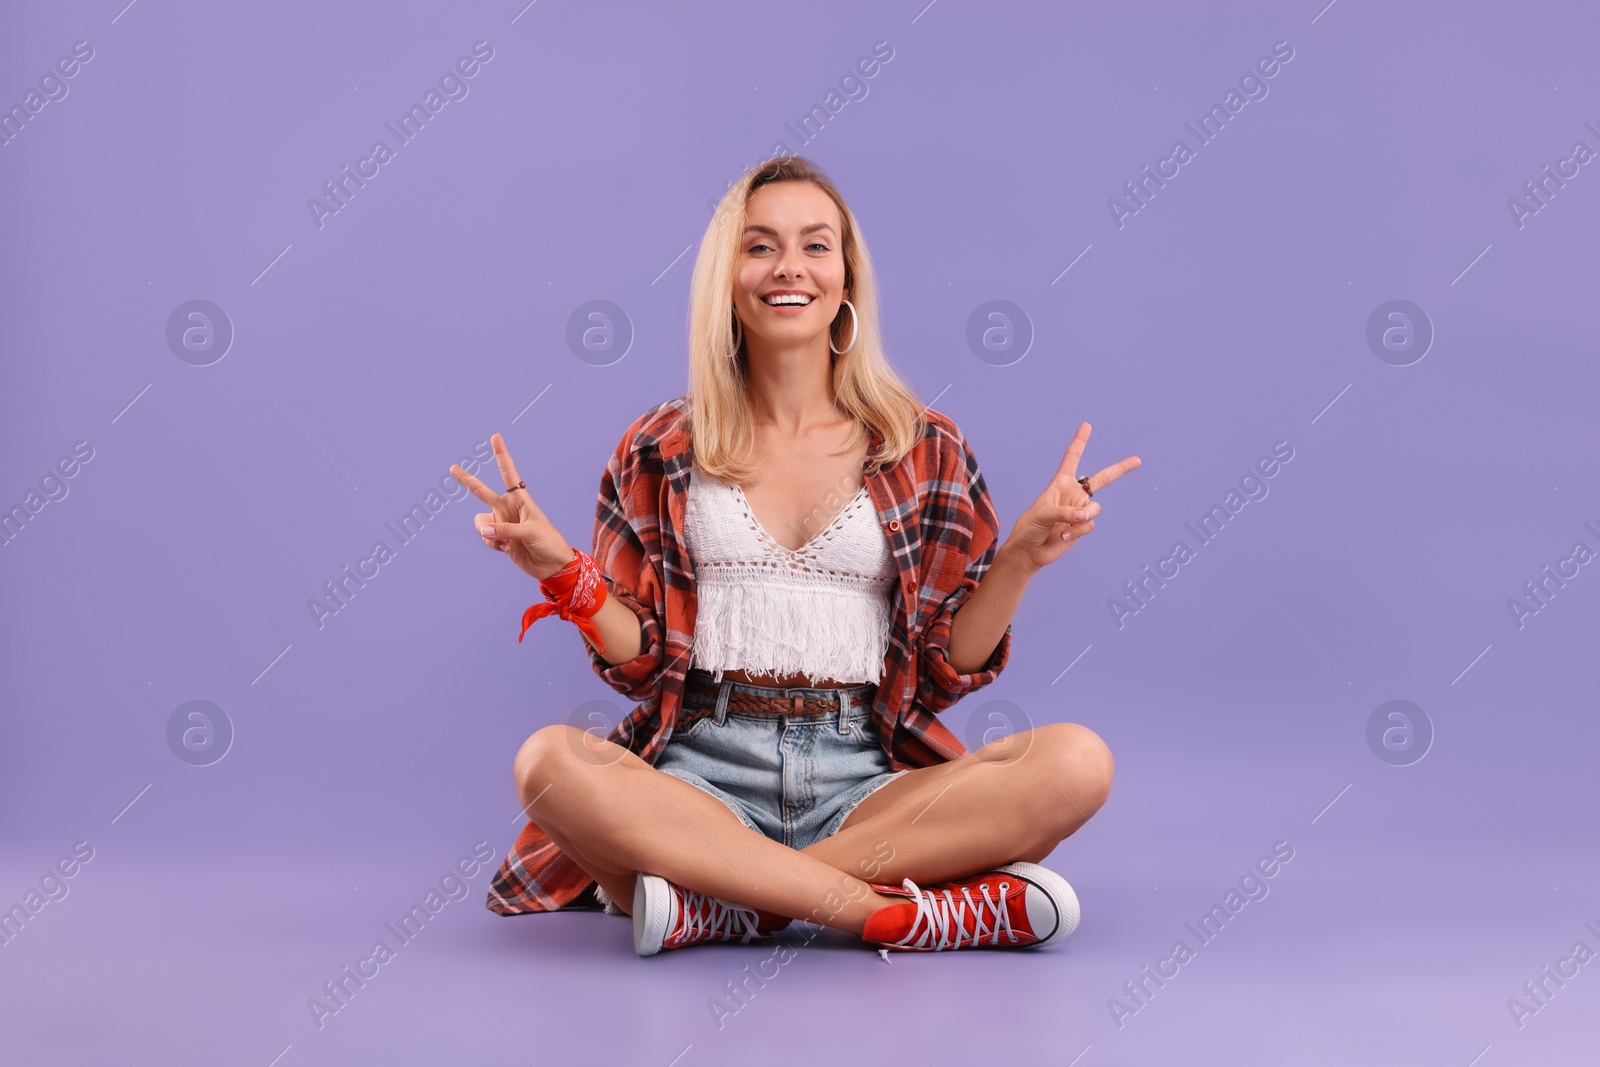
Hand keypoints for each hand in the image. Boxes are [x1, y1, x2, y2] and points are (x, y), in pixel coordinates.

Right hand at [449, 433, 576, 581]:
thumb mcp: (530, 532)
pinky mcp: (498, 539)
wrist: (551, 565)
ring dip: (487, 531)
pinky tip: (507, 548)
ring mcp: (501, 523)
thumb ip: (505, 529)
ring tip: (505, 540)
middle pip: (482, 491)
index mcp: (520, 499)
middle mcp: (508, 508)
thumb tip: (483, 530)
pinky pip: (484, 537)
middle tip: (453, 468)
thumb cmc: (548, 541)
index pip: (508, 473)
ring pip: (480, 521)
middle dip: (467, 480)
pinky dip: (492, 544)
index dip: (501, 455)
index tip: (495, 437)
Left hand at [1004, 422, 1140, 573]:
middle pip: (1102, 479)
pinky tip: (1063, 536)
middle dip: (1120, 469)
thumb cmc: (1030, 527)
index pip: (1072, 459)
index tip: (1086, 426)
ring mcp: (1080, 510)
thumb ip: (1065, 512)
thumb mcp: (1043, 514)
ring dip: (1081, 518)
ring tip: (1063, 527)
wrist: (1030, 551)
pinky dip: (1077, 531)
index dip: (1080, 442)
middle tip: (1137, 460)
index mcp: (1060, 483)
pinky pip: (1089, 525)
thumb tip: (1086, 515)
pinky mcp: (1082, 526)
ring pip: (1095, 509)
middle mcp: (1073, 494)